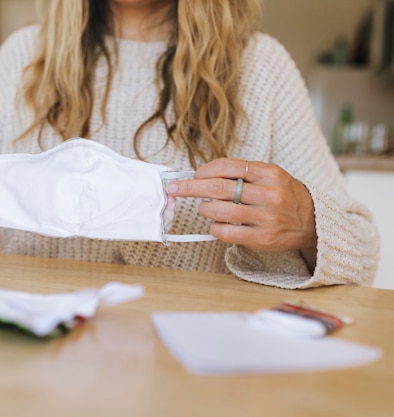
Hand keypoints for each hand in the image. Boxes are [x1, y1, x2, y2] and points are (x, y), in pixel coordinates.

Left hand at [167, 158, 316, 268]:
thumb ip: (242, 174)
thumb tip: (203, 176)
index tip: (191, 175)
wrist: (313, 222)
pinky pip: (226, 232)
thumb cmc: (284, 196)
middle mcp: (268, 194)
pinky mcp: (262, 238)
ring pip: (219, 210)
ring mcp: (266, 217)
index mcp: (269, 173)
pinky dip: (214, 227)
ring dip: (204, 208)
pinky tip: (216, 224)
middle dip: (190, 187)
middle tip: (174, 188)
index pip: (227, 166)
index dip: (204, 170)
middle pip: (218, 187)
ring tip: (205, 208)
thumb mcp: (270, 176)